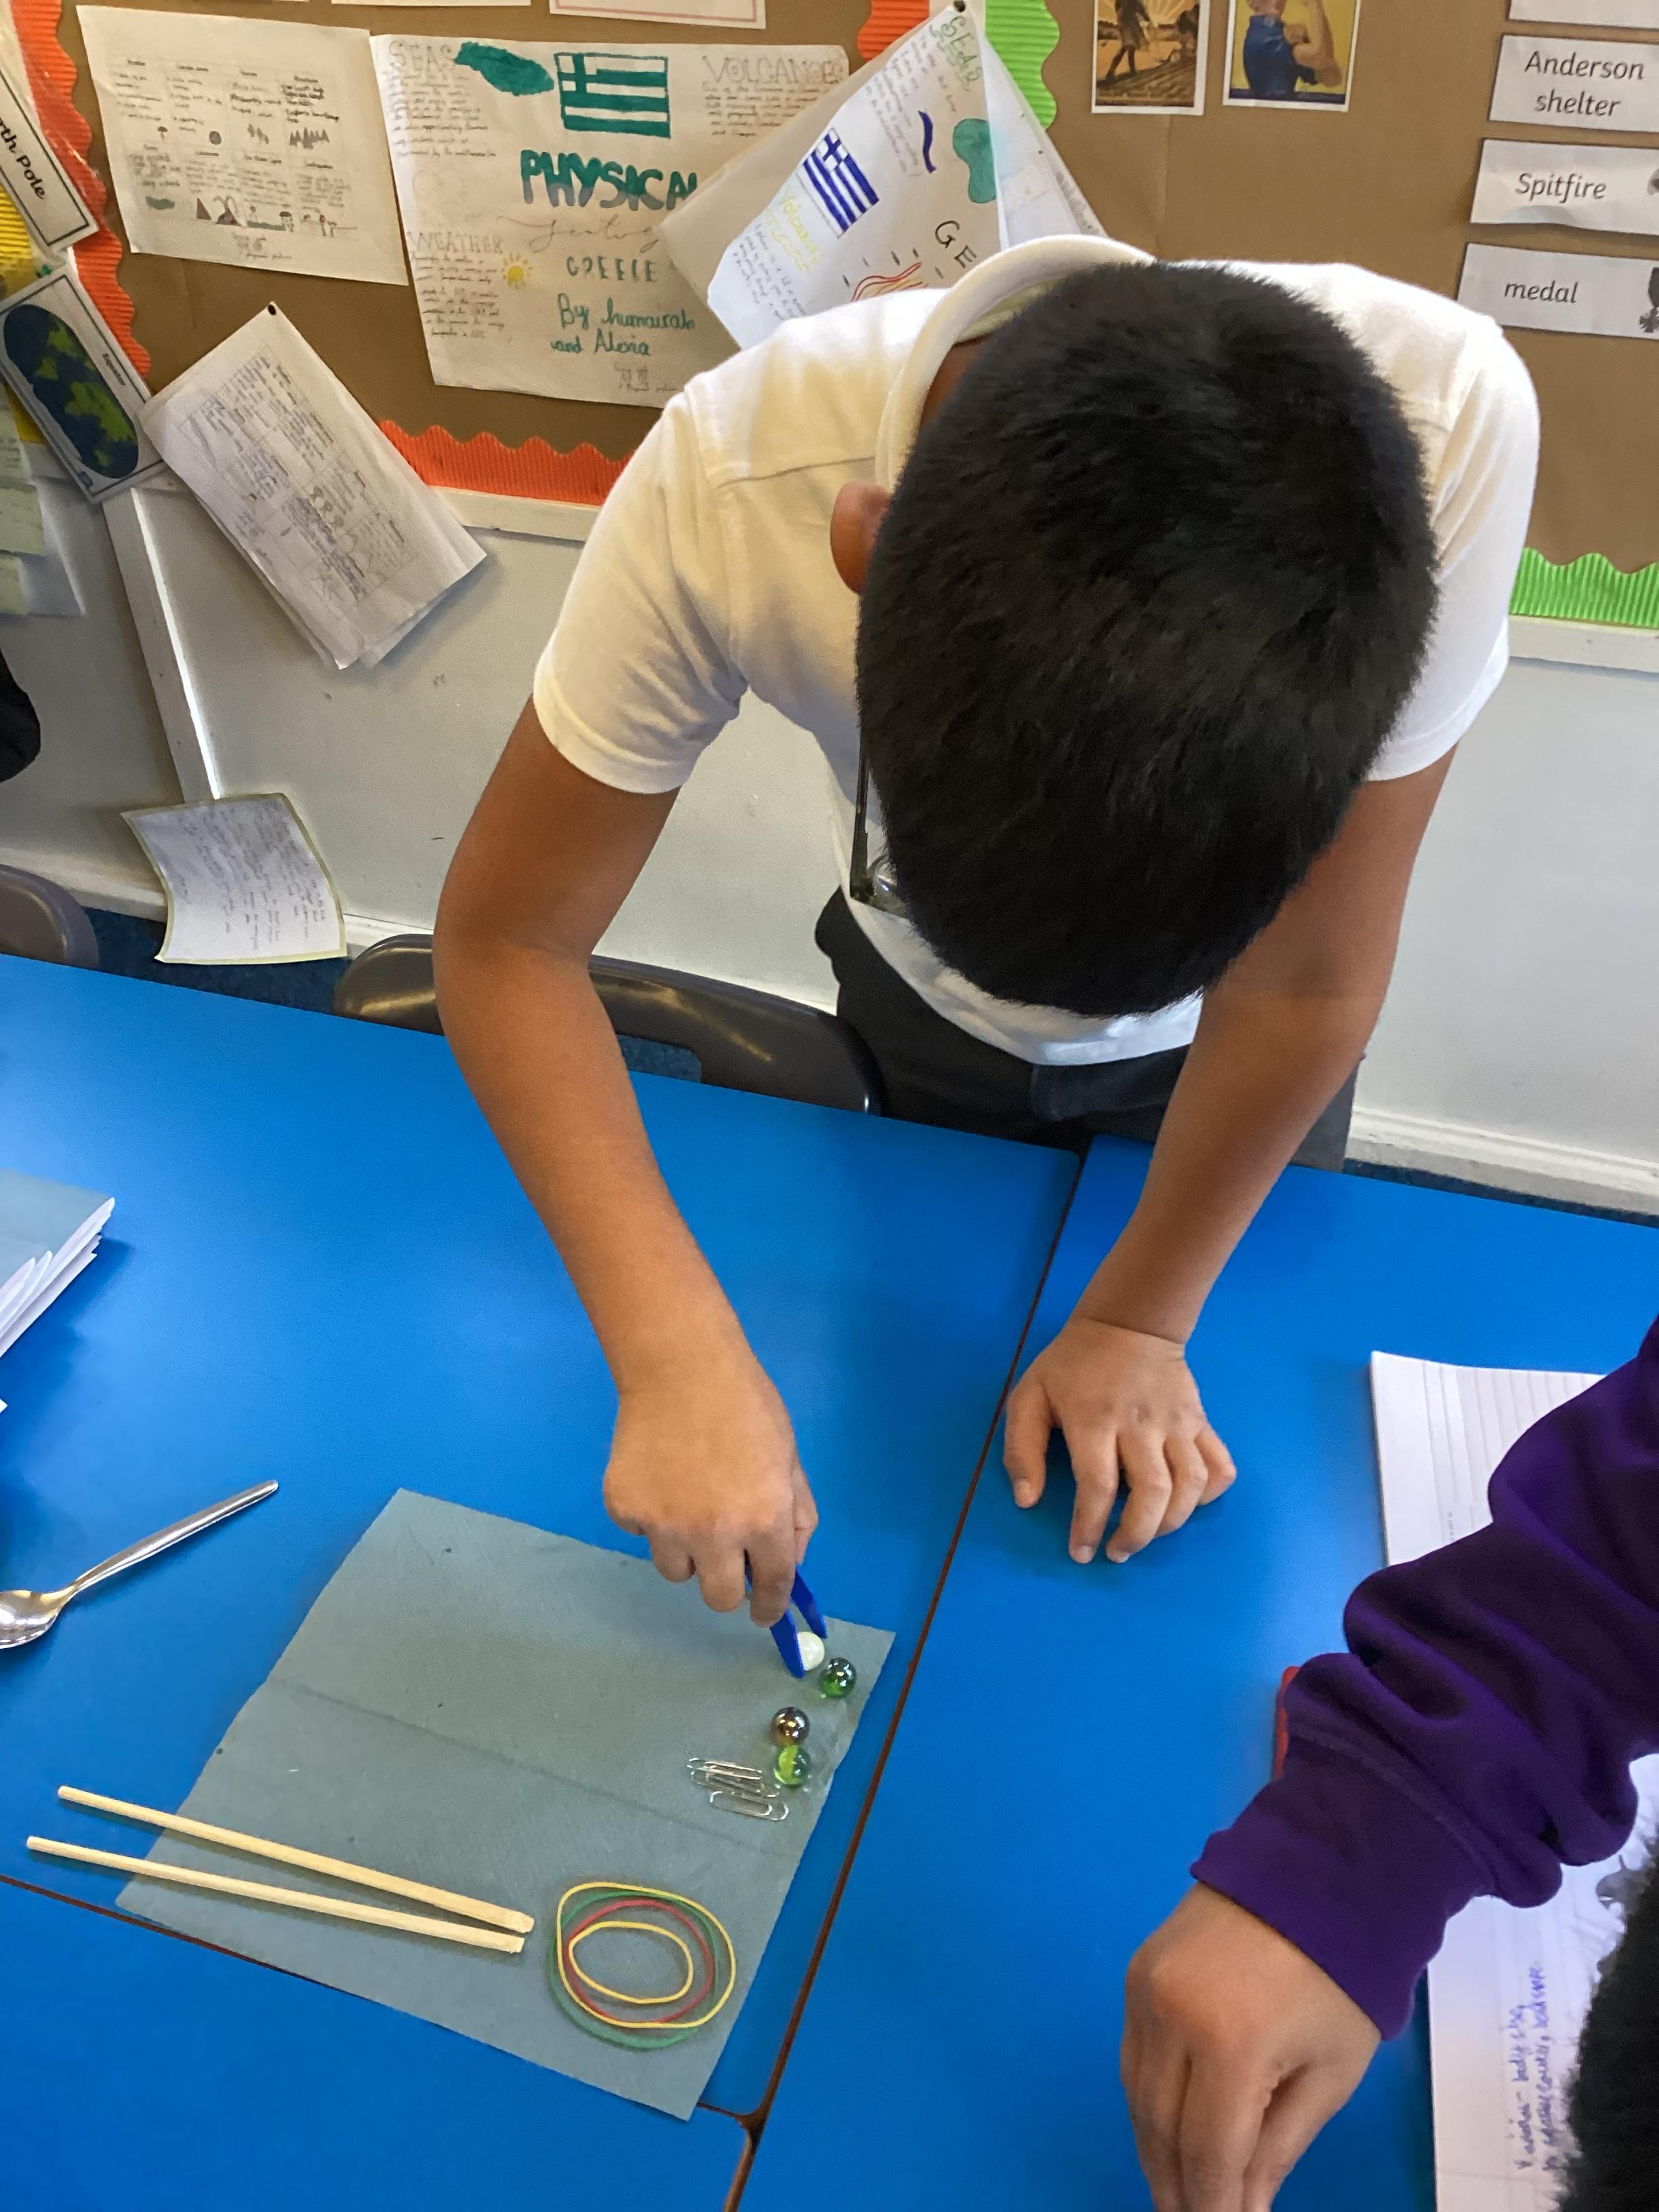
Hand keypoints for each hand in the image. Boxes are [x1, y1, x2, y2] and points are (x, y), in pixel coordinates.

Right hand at [602, 1343, 816, 1624]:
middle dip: (727, 1583)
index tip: (763, 1613)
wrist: (680, 1365)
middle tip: (724, 1555)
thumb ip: (796, 1515)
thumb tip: (788, 1563)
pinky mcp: (624, 1509)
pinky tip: (659, 1474)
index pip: (772, 1586)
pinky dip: (651, 1515)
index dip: (770, 1606)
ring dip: (686, 1549)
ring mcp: (663, 1524)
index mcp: (764, 1519)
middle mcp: (714, 1533)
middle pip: (718, 1597)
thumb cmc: (746, 1404)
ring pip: (676, 1569)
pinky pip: (641, 1533)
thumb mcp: (789, 1457)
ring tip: (687, 1499)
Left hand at [1003, 1317, 1233, 1562]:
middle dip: (1136, 1534)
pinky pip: (1220, 1465)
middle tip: (1117, 1551)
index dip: (1088, 1526)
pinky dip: (1210, 1494)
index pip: (1098, 1485)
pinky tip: (1188, 1504)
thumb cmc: (1072, 1366)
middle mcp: (1140, 1424)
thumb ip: (1022, 1450)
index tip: (1081, 1552)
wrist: (1128, 1323)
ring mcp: (1176, 1422)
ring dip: (1172, 1522)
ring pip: (1190, 1485)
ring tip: (1147, 1535)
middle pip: (1151, 1493)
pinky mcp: (1200, 1421)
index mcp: (1093, 1419)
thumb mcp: (1029, 1397)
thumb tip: (1027, 1501)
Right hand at [1123, 1887, 1379, 2210]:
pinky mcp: (1136, 1970)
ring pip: (1135, 2094)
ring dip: (1155, 2149)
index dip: (1213, 2207)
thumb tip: (1241, 2204)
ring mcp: (1145, 1988)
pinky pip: (1132, 2054)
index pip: (1208, 2153)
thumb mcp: (1328, 2075)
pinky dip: (1147, 2100)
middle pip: (1161, 2129)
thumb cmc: (1341, 1979)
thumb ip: (1278, 2147)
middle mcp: (1171, 2016)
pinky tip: (1167, 2128)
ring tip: (1179, 2189)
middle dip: (1178, 2187)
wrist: (1317, 1871)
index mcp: (1230, 2044)